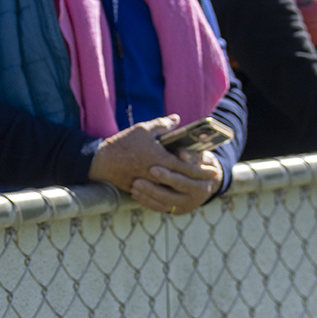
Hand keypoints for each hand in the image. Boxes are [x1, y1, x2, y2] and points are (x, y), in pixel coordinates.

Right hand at [88, 116, 222, 213]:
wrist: (102, 161)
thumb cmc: (124, 143)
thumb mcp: (144, 129)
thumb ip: (163, 125)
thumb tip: (177, 119)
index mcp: (161, 160)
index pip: (187, 168)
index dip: (202, 170)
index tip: (214, 171)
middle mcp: (157, 176)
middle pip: (184, 182)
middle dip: (199, 181)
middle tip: (211, 181)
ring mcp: (150, 186)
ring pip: (173, 191)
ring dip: (186, 190)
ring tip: (197, 188)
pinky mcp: (142, 191)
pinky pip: (160, 197)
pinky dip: (171, 196)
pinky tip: (177, 195)